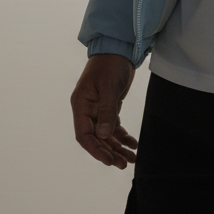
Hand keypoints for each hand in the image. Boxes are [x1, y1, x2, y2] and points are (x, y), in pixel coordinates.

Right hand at [70, 53, 137, 168]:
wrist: (118, 49)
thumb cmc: (110, 65)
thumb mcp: (109, 87)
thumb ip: (107, 111)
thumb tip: (103, 136)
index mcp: (81, 105)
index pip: (84, 135)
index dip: (95, 150)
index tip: (109, 160)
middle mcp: (87, 110)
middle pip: (95, 139)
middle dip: (109, 152)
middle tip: (124, 164)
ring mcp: (97, 110)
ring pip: (105, 135)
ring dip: (117, 147)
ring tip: (131, 159)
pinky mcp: (108, 107)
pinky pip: (113, 127)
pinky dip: (122, 136)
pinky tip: (133, 144)